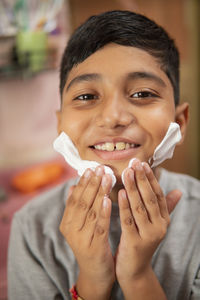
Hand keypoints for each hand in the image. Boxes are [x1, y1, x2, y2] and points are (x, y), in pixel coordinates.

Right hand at [59, 166, 114, 299]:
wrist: (95, 274)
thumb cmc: (90, 244)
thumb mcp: (81, 226)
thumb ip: (77, 207)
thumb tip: (73, 186)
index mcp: (67, 223)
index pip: (74, 198)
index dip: (83, 183)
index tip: (91, 168)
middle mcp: (71, 230)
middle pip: (82, 202)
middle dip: (92, 184)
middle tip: (100, 168)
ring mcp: (81, 239)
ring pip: (90, 211)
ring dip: (99, 192)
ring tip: (106, 177)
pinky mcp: (93, 247)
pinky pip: (99, 226)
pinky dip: (103, 212)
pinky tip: (108, 199)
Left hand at [116, 159, 179, 285]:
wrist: (134, 270)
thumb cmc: (141, 241)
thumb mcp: (154, 223)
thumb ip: (166, 207)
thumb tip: (179, 191)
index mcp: (163, 219)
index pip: (158, 194)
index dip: (150, 178)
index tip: (142, 163)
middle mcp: (159, 226)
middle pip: (150, 198)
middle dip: (142, 179)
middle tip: (134, 163)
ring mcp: (148, 235)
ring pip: (140, 207)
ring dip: (133, 188)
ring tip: (126, 172)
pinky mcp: (135, 242)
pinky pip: (128, 220)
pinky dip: (124, 206)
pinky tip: (120, 193)